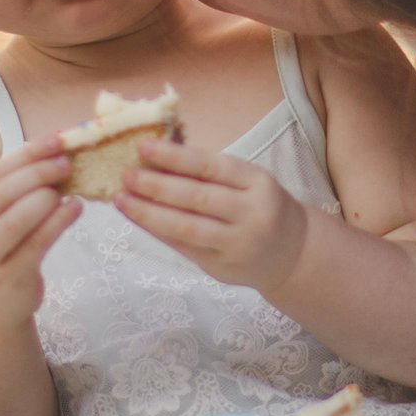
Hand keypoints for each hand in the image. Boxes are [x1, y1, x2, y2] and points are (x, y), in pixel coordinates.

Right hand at [0, 136, 78, 329]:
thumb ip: (15, 189)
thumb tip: (55, 149)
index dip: (26, 154)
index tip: (57, 139)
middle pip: (0, 195)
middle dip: (36, 173)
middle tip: (66, 161)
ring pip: (15, 222)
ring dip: (45, 198)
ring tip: (70, 184)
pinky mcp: (6, 281)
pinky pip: (35, 246)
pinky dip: (58, 223)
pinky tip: (76, 208)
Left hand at [115, 138, 308, 293]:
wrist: (293, 253)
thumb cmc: (260, 206)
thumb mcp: (248, 181)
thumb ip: (209, 171)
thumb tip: (159, 151)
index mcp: (258, 182)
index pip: (212, 167)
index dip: (176, 157)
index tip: (144, 147)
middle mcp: (251, 214)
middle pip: (198, 198)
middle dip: (157, 186)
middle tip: (126, 174)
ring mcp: (237, 244)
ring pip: (188, 228)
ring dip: (150, 213)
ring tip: (122, 199)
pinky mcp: (222, 268)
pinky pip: (184, 248)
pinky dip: (158, 232)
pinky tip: (138, 219)